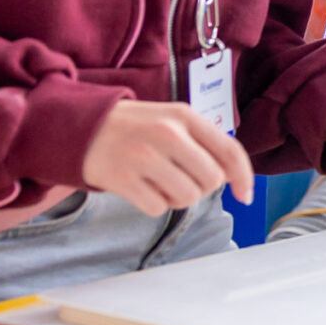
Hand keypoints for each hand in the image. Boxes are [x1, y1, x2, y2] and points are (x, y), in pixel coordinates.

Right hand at [82, 99, 254, 213]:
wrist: (81, 126)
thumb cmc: (135, 127)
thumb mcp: (172, 119)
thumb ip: (204, 141)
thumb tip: (233, 176)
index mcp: (184, 116)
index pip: (230, 151)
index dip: (243, 177)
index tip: (245, 195)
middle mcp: (167, 134)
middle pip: (211, 180)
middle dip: (203, 187)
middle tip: (182, 177)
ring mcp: (144, 157)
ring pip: (188, 197)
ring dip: (178, 197)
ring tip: (160, 181)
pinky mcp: (123, 179)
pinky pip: (159, 208)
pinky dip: (155, 204)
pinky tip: (142, 187)